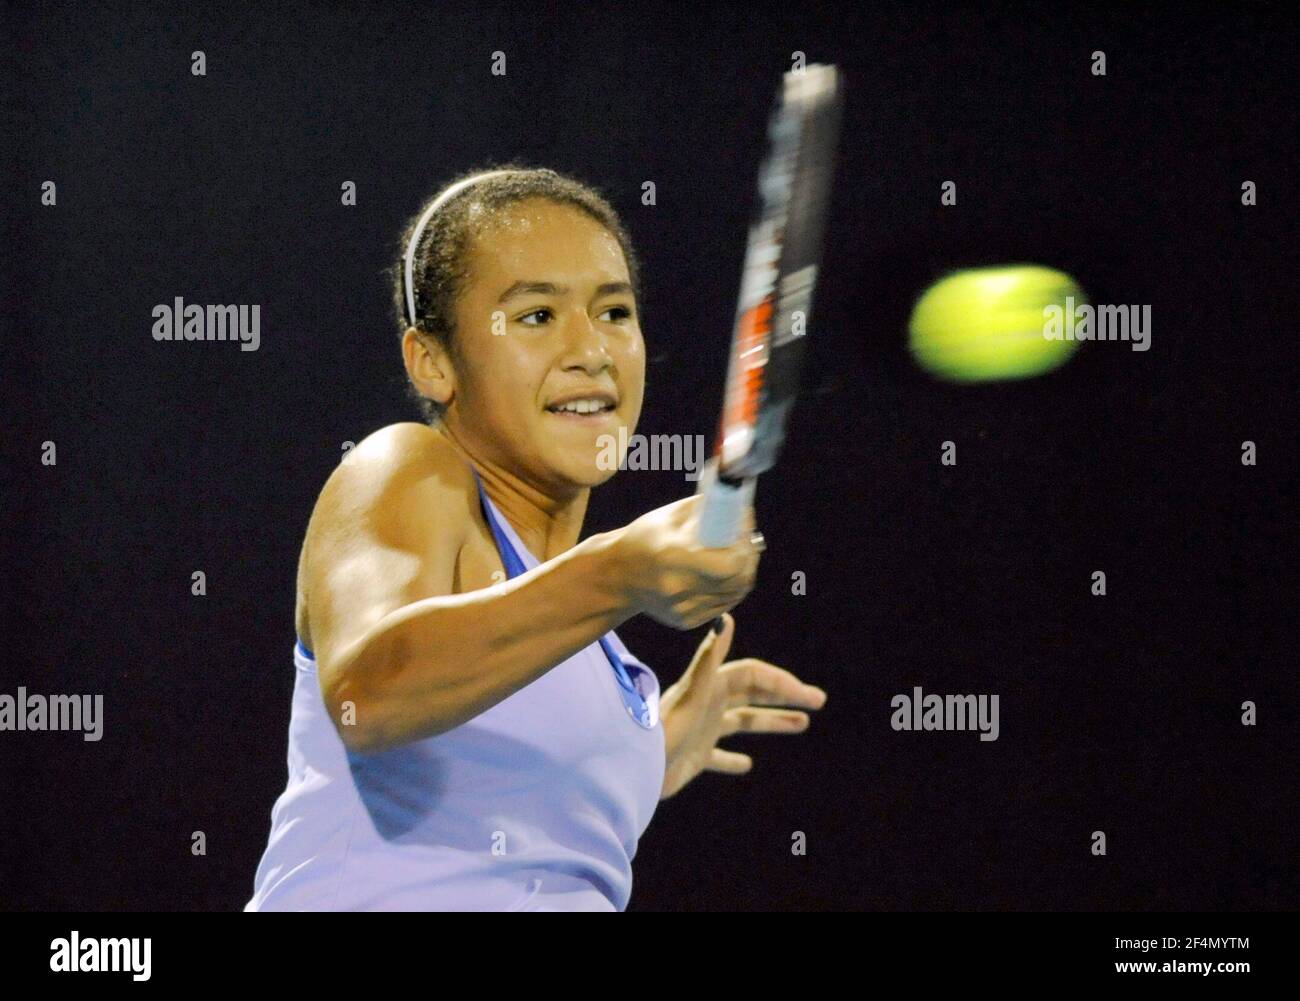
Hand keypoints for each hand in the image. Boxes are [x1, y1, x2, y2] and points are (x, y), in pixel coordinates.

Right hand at [617, 496, 760, 629]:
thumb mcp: (671, 515)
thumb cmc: (644, 539)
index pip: (731, 564)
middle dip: (749, 558)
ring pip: (735, 594)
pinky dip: (729, 588)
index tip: (743, 528)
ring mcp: (683, 609)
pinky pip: (722, 604)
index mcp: (674, 557)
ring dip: (742, 573)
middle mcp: (679, 588)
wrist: (617, 576)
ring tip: (734, 555)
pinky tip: (720, 574)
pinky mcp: (686, 621)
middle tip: (746, 542)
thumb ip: (708, 509)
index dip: (745, 546)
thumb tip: (740, 507)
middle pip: (738, 581)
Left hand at [658, 613, 826, 798]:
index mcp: (711, 687)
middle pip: (753, 695)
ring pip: (742, 722)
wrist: (636, 766)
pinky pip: (718, 757)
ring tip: (802, 724)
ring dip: (771, 721)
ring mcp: (703, 730)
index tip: (806, 695)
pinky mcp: (693, 756)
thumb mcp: (693, 691)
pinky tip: (746, 766)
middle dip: (785, 697)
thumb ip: (710, 656)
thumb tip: (727, 617)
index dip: (780, 682)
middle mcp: (709, 704)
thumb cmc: (665, 727)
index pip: (753, 675)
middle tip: (818, 702)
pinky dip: (732, 760)